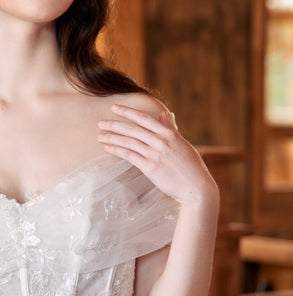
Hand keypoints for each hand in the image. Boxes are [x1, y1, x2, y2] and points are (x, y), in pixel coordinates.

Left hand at [97, 103, 217, 206]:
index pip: (144, 119)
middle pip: (132, 129)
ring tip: (99, 136)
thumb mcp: (183, 144)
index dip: (127, 112)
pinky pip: (129, 156)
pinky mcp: (150, 168)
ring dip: (112, 138)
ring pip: (128, 142)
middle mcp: (161, 141)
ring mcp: (155, 154)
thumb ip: (171, 129)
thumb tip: (163, 115)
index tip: (114, 108)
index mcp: (170, 133)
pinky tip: (107, 148)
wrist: (196, 187)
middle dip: (114, 124)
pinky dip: (117, 150)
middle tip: (101, 123)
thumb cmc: (191, 167)